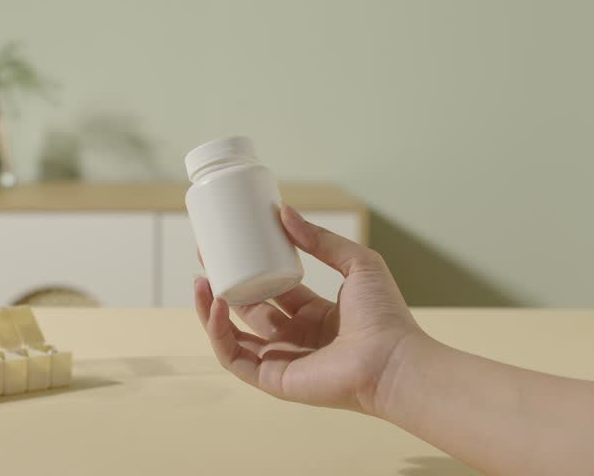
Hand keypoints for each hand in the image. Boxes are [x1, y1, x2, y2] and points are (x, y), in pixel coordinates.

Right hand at [193, 204, 421, 414]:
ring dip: (211, 309)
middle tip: (206, 257)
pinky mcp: (272, 379)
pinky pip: (234, 358)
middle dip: (224, 284)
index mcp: (315, 315)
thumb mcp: (357, 262)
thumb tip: (285, 213)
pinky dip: (219, 333)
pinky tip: (215, 305)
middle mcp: (295, 338)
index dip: (250, 269)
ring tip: (200, 281)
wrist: (393, 360)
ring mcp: (282, 360)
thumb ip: (321, 240)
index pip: (272, 290)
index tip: (231, 247)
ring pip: (233, 336)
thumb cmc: (385, 316)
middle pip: (248, 310)